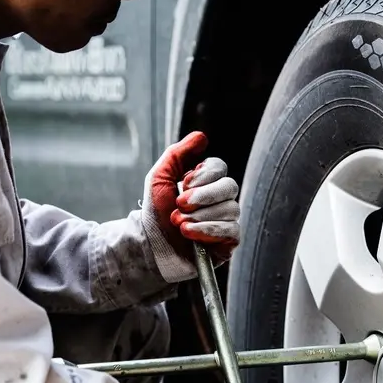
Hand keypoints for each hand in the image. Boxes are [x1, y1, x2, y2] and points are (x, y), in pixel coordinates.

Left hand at [140, 131, 240, 282]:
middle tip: (179, 205)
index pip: (220, 167)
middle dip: (202, 196)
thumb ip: (178, 153)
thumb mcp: (159, 177)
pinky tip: (190, 233)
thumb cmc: (155, 214)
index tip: (182, 185)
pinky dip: (208, 230)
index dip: (203, 175)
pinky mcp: (228, 242)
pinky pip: (232, 231)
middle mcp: (220, 200)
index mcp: (206, 182)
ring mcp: (226, 220)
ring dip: (200, 216)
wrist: (150, 246)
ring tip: (179, 224)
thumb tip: (201, 136)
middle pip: (230, 186)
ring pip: (230, 209)